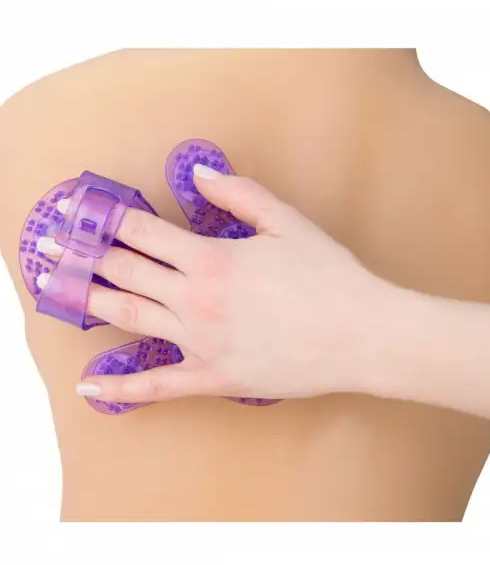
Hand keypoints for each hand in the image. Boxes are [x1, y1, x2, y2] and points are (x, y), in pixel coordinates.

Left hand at [70, 166, 392, 403]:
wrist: (361, 335)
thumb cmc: (329, 276)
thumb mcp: (288, 223)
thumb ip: (238, 195)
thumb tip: (196, 176)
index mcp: (212, 259)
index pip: (144, 233)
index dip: (109, 220)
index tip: (83, 211)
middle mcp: (196, 300)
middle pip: (126, 272)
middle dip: (86, 255)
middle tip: (53, 245)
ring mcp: (200, 343)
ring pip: (130, 318)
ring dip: (90, 302)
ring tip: (59, 290)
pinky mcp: (212, 379)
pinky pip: (158, 386)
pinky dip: (121, 388)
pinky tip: (89, 387)